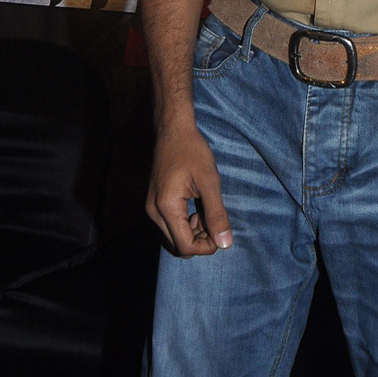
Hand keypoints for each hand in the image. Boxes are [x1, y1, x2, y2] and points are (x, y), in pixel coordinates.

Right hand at [147, 119, 232, 256]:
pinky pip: (170, 225)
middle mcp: (153, 212)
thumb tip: (225, 244)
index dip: (207, 246)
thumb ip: (216, 214)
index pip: (186, 247)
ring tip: (205, 208)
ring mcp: (151, 208)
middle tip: (213, 216)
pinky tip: (196, 206)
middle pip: (178, 246)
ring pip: (174, 237)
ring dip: (193, 232)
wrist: (173, 129)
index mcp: (166, 207)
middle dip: (200, 239)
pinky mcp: (154, 203)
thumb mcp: (209, 181)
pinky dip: (185, 223)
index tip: (220, 229)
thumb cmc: (192, 151)